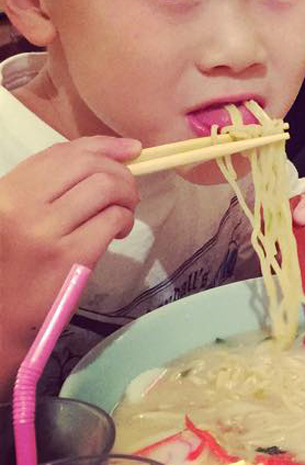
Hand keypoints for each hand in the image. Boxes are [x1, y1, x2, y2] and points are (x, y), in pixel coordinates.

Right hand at [0, 137, 140, 387]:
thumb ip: (51, 186)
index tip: (131, 150)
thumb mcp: (17, 216)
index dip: (103, 146)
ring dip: (126, 197)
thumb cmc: (13, 264)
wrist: (0, 318)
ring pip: (106, 188)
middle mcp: (20, 206)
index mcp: (6, 191)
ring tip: (122, 213)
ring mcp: (44, 231)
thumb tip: (116, 153)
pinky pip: (112, 219)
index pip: (62, 153)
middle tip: (127, 193)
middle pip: (89, 166)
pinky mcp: (69, 256)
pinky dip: (124, 220)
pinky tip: (117, 233)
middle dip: (121, 173)